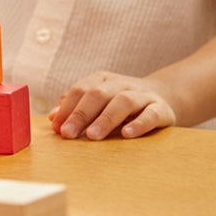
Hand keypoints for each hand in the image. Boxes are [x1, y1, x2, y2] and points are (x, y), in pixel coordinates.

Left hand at [49, 70, 176, 140]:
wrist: (162, 96)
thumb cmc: (120, 104)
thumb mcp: (98, 101)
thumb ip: (76, 107)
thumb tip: (53, 118)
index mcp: (103, 80)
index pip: (81, 90)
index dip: (67, 108)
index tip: (56, 127)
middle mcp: (122, 84)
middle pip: (99, 94)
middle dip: (81, 114)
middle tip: (68, 133)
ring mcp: (143, 95)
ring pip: (123, 101)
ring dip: (106, 118)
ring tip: (92, 135)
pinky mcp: (161, 109)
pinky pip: (150, 114)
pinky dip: (138, 123)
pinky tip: (126, 134)